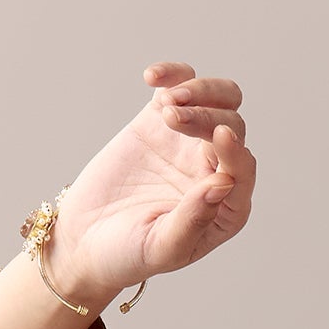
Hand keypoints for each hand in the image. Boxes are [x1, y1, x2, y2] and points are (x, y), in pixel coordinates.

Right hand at [48, 59, 257, 308]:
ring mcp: (190, 143)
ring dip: (198, 92)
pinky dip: (172, 74)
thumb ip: (192, 221)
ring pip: (217, 100)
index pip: (243, 171)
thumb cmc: (127, 254)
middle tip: (172, 119)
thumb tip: (222, 184)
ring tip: (166, 103)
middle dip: (206, 118)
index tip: (220, 136)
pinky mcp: (160, 122)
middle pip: (231, 127)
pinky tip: (152, 77)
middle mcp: (215, 171)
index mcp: (225, 208)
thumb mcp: (160, 247)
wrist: (85, 239)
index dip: (236, 152)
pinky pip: (179, 86)